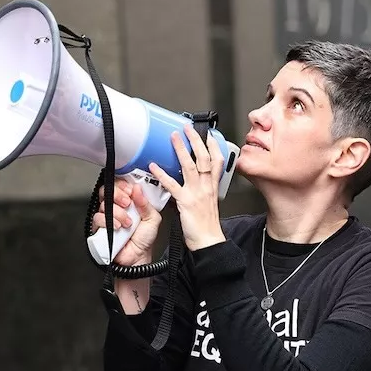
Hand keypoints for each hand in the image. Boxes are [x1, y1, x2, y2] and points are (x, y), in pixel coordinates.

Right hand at [92, 179, 161, 265]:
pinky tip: (118, 227)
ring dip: (118, 212)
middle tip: (127, 203)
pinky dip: (108, 221)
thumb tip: (138, 188)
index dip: (123, 184)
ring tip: (127, 222)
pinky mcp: (99, 226)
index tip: (130, 189)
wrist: (137, 257)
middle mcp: (117, 206)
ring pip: (104, 203)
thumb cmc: (144, 238)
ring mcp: (107, 215)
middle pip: (108, 189)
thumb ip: (146, 203)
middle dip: (118, 194)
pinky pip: (98, 217)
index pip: (121, 184)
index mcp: (130, 201)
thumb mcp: (152, 218)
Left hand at [149, 124, 225, 250]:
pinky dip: (162, 174)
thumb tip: (197, 181)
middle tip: (188, 128)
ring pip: (190, 166)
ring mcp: (196, 193)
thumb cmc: (207, 226)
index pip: (217, 161)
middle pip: (204, 158)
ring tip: (173, 137)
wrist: (208, 241)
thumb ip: (204, 189)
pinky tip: (154, 166)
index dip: (213, 146)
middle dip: (196, 140)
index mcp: (212, 187)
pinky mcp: (185, 201)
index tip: (208, 135)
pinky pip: (172, 185)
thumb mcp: (210, 203)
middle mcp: (206, 187)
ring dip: (181, 149)